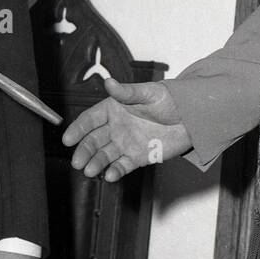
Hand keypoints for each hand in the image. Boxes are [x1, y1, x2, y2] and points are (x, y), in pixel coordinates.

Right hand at [62, 78, 190, 181]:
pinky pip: (122, 166)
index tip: (68, 139)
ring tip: (90, 171)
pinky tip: (109, 176)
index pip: (90, 119)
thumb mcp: (148, 93)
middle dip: (84, 151)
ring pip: (105, 155)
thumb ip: (126, 92)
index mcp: (114, 109)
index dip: (78, 129)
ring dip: (96, 163)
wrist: (191, 118)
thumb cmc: (169, 100)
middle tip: (76, 161)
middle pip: (94, 140)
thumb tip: (109, 82)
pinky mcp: (138, 157)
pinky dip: (115, 171)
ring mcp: (126, 143)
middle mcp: (116, 127)